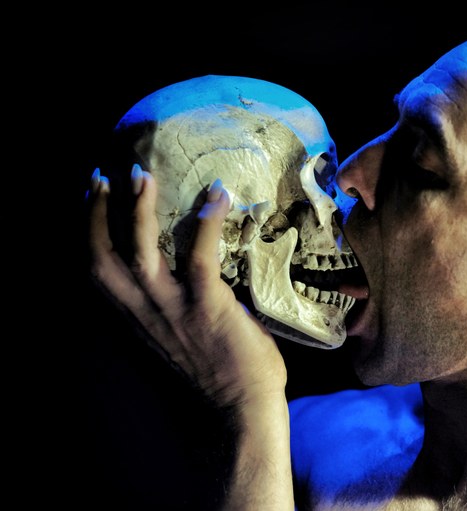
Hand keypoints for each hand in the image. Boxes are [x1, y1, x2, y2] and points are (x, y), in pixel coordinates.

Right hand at [87, 164, 286, 407]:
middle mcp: (145, 313)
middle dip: (96, 214)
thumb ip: (177, 308)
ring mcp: (174, 308)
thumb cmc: (222, 377)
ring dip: (136, 210)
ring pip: (139, 251)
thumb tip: (195, 275)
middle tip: (104, 176)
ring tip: (142, 176)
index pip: (98, 274)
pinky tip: (217, 195)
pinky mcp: (207, 305)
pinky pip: (199, 255)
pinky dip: (207, 221)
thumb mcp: (182, 341)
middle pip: (102, 258)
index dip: (89, 234)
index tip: (93, 200)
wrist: (241, 412)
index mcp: (137, 321)